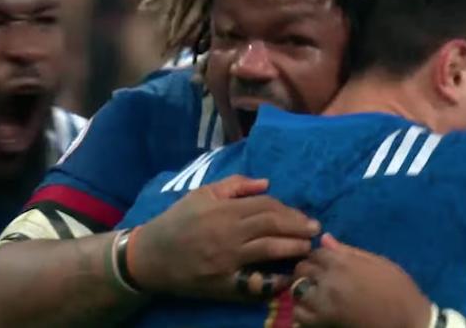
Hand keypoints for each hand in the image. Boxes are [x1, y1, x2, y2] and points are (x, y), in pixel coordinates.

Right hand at [128, 175, 319, 299]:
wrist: (151, 256)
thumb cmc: (178, 220)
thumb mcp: (202, 194)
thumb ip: (235, 185)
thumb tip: (266, 182)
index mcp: (224, 209)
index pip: (266, 206)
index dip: (289, 210)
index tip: (303, 216)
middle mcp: (229, 232)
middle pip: (272, 225)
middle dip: (298, 227)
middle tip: (315, 230)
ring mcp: (228, 259)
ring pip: (269, 250)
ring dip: (293, 248)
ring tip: (307, 248)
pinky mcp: (224, 283)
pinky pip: (254, 282)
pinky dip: (273, 281)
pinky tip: (287, 278)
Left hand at [292, 234, 431, 327]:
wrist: (408, 321)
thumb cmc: (398, 288)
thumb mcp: (377, 262)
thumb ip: (348, 251)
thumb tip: (325, 237)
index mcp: (342, 262)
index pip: (316, 252)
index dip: (320, 256)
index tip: (326, 262)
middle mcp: (329, 280)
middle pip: (303, 269)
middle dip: (308, 270)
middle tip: (318, 277)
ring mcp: (324, 303)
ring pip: (297, 290)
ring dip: (302, 289)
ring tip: (313, 292)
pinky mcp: (324, 323)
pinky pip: (300, 315)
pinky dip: (302, 311)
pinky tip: (313, 309)